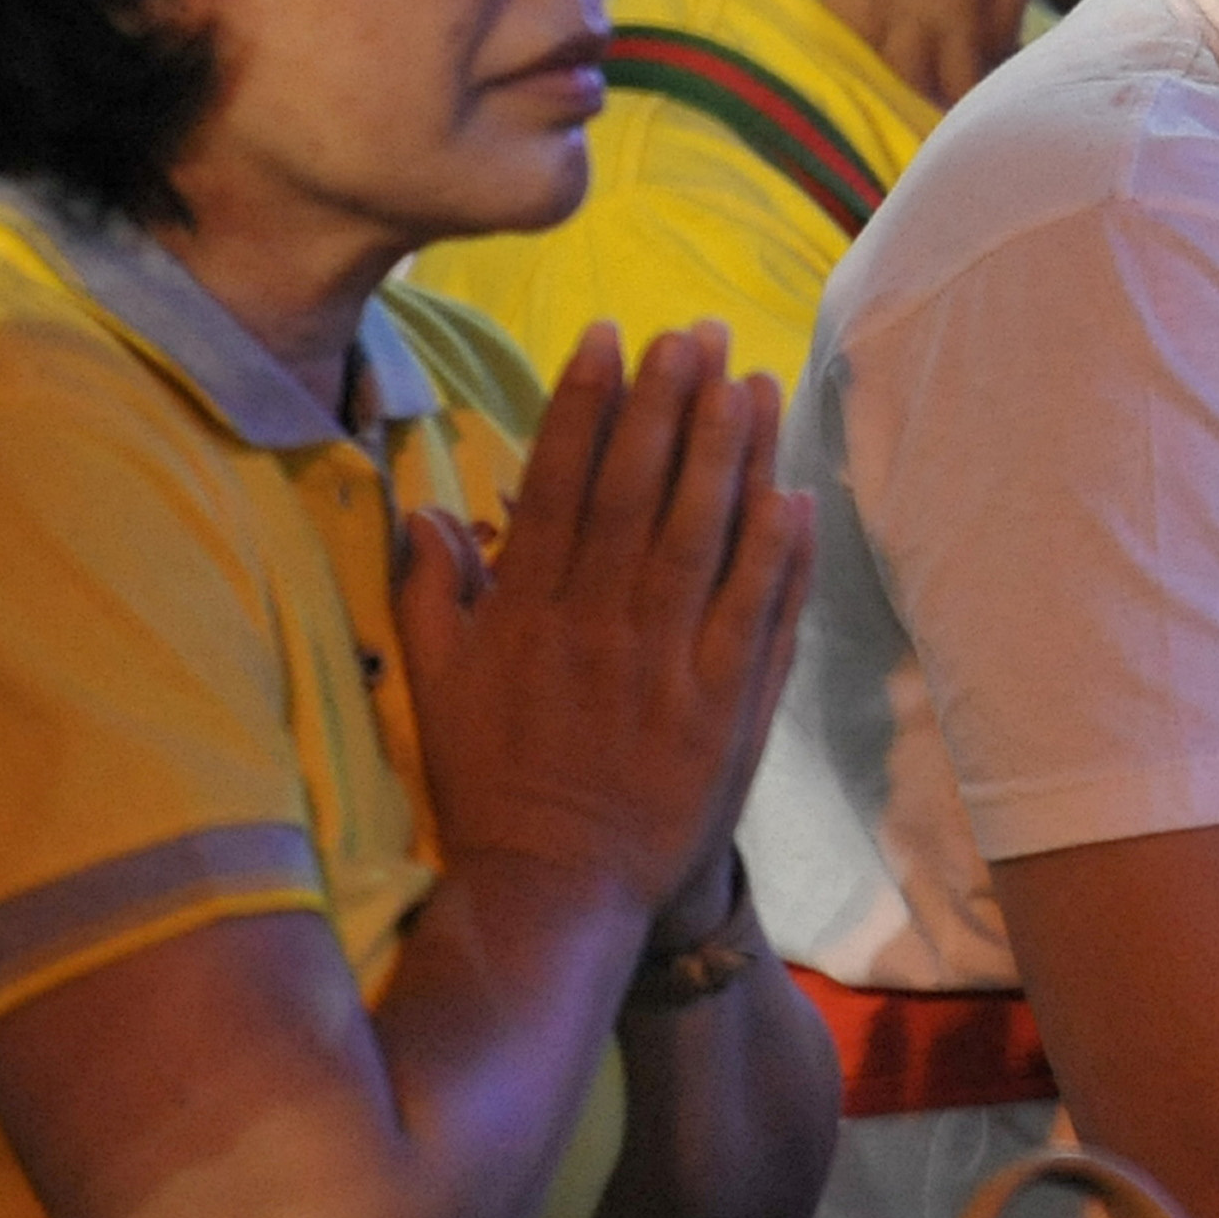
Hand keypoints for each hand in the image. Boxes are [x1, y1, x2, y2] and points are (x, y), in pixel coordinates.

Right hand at [397, 323, 815, 927]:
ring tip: (751, 383)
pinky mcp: (723, 708)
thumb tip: (423, 510)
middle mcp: (597, 624)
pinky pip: (757, 617)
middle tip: (693, 331)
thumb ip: (428, 593)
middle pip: (639, 491)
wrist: (557, 886)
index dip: (587, 402)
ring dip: (730, 456)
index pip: (560, 481)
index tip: (610, 335)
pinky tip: (794, 496)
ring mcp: (665, 665)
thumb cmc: (493, 782)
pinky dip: (778, 557)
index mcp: (528, 608)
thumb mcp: (437, 685)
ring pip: (704, 538)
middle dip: (668, 402)